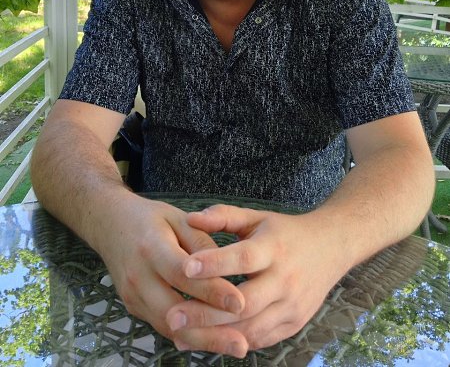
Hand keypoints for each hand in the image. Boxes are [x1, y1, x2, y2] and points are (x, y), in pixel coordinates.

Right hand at [96, 196, 244, 341]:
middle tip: (241, 342)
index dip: (211, 290)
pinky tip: (214, 341)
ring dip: (202, 341)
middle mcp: (138, 276)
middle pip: (173, 312)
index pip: (182, 274)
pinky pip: (163, 326)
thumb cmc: (150, 219)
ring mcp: (132, 296)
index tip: (240, 303)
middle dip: (209, 331)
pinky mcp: (134, 307)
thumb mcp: (179, 218)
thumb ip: (202, 241)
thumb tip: (225, 270)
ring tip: (234, 346)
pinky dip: (189, 336)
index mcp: (151, 246)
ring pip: (168, 327)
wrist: (111, 224)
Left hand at [166, 204, 349, 355]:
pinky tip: (206, 340)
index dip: (214, 264)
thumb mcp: (257, 217)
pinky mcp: (294, 324)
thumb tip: (191, 218)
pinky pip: (260, 339)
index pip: (243, 258)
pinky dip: (233, 342)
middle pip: (244, 303)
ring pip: (250, 329)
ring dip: (214, 335)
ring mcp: (292, 305)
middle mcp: (286, 279)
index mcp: (275, 248)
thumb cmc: (285, 231)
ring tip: (180, 335)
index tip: (185, 268)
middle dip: (206, 312)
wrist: (331, 248)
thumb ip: (223, 216)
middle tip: (172, 316)